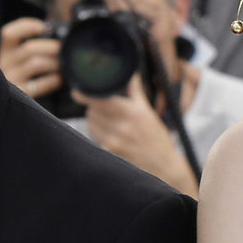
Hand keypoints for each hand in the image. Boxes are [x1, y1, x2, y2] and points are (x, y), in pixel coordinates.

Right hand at [0, 15, 63, 98]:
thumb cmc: (24, 76)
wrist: (11, 105)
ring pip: (35, 64)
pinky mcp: (19, 95)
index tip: (45, 27)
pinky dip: (53, 80)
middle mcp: (4, 64)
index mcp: (6, 51)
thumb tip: (54, 24)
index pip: (9, 33)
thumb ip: (36, 43)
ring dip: (54, 63)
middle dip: (51, 47)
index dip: (27, 26)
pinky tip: (59, 79)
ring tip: (62, 64)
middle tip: (63, 49)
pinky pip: (39, 85)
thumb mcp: (22, 58)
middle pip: (29, 48)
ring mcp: (10, 81)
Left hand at [75, 74, 198, 194]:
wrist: (164, 168)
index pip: (99, 100)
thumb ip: (135, 92)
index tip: (77, 92)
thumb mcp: (148, 113)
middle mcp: (121, 127)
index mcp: (131, 113)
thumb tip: (131, 74)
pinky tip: (109, 137)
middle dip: (94, 109)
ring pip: (91, 125)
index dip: (85, 95)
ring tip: (107, 124)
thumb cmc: (157, 139)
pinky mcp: (110, 154)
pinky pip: (95, 139)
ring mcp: (114, 142)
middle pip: (91, 112)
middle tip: (103, 111)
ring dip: (94, 122)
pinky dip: (98, 136)